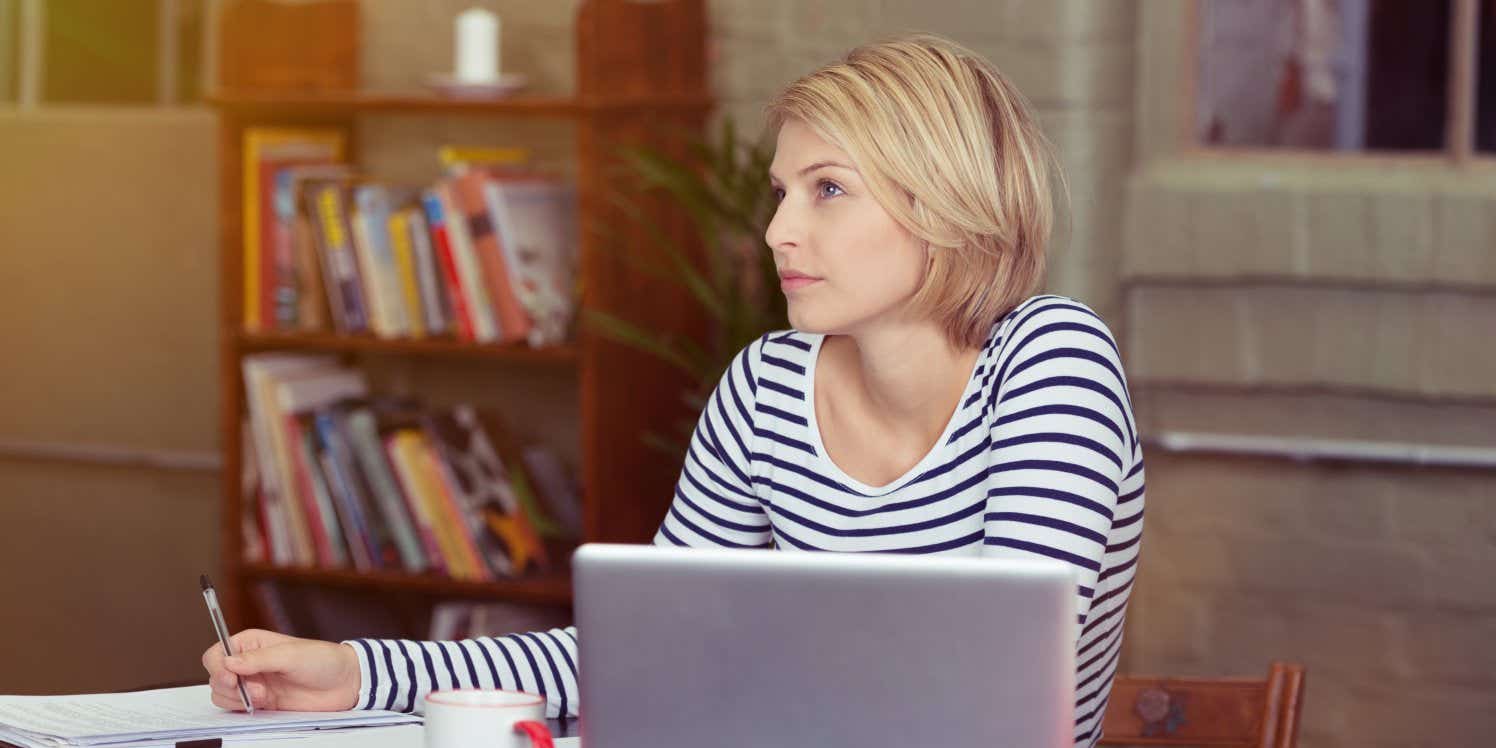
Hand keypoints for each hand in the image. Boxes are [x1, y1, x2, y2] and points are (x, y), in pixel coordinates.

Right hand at [201, 629, 360, 711]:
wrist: (343, 683)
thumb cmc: (322, 660)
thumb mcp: (290, 655)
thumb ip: (258, 660)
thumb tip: (228, 662)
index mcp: (251, 643)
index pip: (216, 653)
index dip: (217, 667)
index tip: (230, 678)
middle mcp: (248, 663)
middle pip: (216, 677)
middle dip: (230, 687)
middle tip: (256, 690)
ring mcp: (253, 683)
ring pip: (222, 694)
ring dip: (238, 699)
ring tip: (264, 696)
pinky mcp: (260, 701)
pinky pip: (236, 708)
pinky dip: (243, 709)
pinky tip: (265, 703)